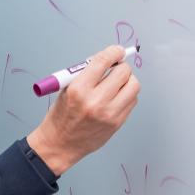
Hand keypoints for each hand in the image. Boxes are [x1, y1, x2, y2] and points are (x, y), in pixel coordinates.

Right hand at [27, 44, 139, 175]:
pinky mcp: (117, 123)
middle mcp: (96, 101)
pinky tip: (115, 97)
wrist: (61, 144)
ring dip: (127, 81)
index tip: (117, 50)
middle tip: (115, 68)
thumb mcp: (67, 88)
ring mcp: (109, 114)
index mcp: (79, 89)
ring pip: (133, 86)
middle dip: (120, 66)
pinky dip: (127, 95)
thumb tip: (110, 59)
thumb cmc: (62, 116)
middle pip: (124, 72)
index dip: (113, 52)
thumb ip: (88, 73)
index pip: (103, 61)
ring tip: (116, 84)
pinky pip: (132, 101)